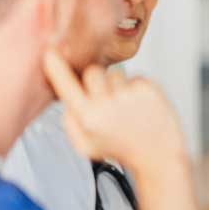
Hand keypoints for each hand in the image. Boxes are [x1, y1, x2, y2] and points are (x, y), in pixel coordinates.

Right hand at [43, 49, 208, 209]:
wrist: (158, 156)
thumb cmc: (122, 149)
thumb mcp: (86, 145)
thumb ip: (70, 121)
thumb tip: (66, 97)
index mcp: (88, 117)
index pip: (65, 85)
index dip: (56, 68)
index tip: (51, 54)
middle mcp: (107, 104)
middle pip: (92, 71)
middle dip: (95, 80)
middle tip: (105, 98)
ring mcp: (129, 94)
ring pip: (115, 73)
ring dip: (118, 85)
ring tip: (126, 107)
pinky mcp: (149, 88)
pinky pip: (135, 77)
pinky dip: (136, 88)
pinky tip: (140, 107)